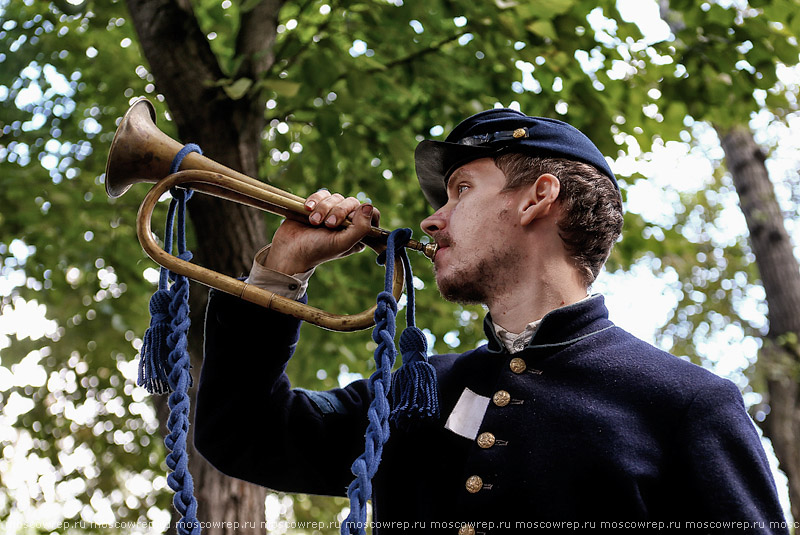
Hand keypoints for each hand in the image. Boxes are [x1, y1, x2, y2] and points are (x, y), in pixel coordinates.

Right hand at [264, 189, 380, 274]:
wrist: (290, 250)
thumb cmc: (317, 251)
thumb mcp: (343, 243)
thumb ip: (360, 228)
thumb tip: (368, 206)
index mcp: (358, 233)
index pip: (371, 213)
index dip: (361, 213)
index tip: (349, 221)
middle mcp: (347, 222)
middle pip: (352, 202)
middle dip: (338, 211)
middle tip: (328, 225)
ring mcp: (332, 213)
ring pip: (336, 197)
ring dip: (323, 208)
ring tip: (313, 222)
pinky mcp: (318, 206)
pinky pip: (322, 194)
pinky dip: (314, 200)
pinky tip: (307, 209)